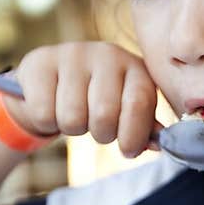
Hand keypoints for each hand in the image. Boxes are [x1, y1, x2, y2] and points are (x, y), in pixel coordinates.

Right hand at [4, 43, 162, 155]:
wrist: (52, 79)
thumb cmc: (97, 99)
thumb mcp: (126, 109)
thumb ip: (145, 126)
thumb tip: (162, 144)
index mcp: (135, 67)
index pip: (139, 103)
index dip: (133, 135)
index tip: (127, 150)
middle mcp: (107, 54)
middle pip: (104, 115)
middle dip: (101, 134)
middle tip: (96, 128)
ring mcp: (72, 54)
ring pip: (72, 117)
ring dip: (72, 129)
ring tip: (74, 115)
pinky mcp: (41, 62)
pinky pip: (43, 112)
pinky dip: (46, 121)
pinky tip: (51, 106)